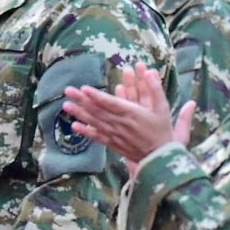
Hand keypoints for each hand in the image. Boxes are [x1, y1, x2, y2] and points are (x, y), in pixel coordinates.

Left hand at [65, 64, 193, 166]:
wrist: (161, 158)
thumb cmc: (163, 132)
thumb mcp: (163, 108)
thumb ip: (156, 90)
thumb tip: (150, 71)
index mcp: (132, 114)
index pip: (110, 103)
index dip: (96, 96)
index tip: (84, 88)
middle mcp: (120, 124)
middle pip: (98, 111)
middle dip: (82, 100)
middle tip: (67, 91)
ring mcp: (115, 135)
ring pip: (95, 122)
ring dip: (80, 113)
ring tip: (66, 105)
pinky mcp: (113, 144)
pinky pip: (98, 137)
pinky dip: (86, 132)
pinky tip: (75, 126)